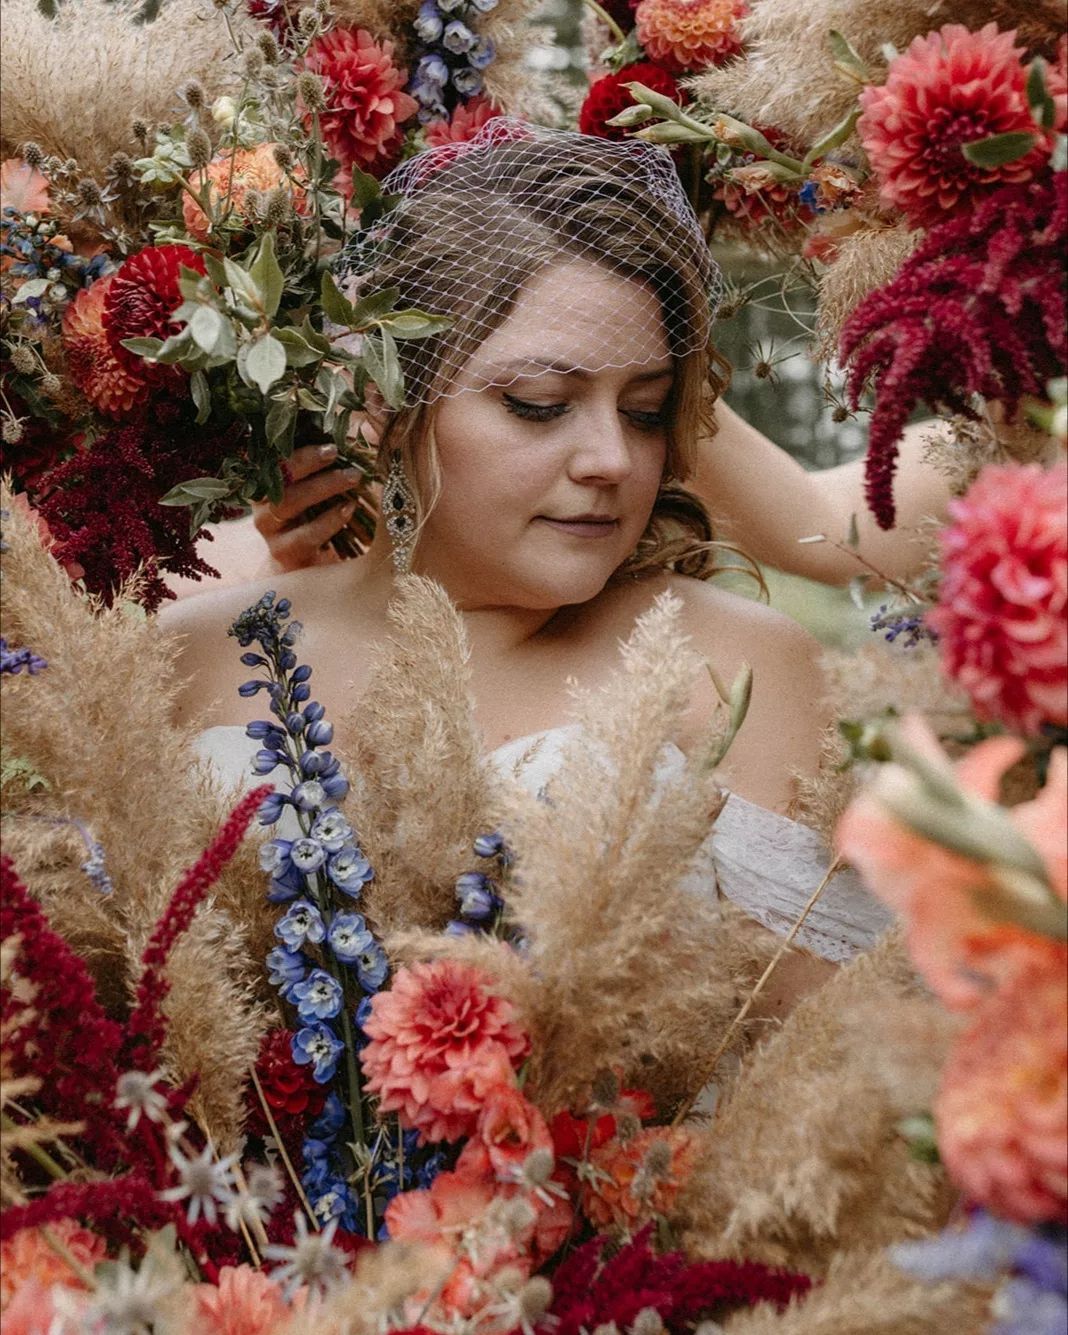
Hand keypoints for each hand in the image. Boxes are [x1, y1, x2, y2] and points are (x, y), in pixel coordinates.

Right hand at [252, 443, 366, 571]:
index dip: (293, 444)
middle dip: (307, 460)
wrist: (307, 567)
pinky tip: (349, 509)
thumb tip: (351, 428)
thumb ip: (325, 462)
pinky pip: (305, 535)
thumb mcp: (319, 489)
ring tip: (352, 477)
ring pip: (289, 502)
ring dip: (323, 486)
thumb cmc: (316, 518)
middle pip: (276, 475)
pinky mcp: (283, 552)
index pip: (270, 455)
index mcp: (266, 480)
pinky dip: (329, 520)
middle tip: (335, 451)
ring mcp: (269, 528)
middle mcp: (262, 501)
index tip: (322, 437)